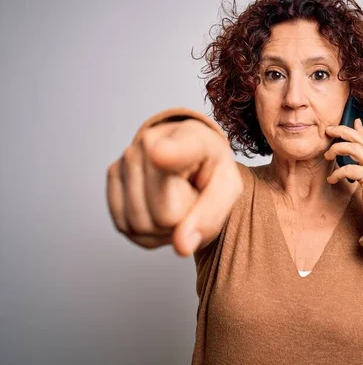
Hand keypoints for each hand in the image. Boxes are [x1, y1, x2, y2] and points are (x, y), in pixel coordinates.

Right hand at [106, 118, 242, 256]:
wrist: (191, 155)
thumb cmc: (210, 169)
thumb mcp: (228, 189)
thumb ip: (211, 216)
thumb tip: (182, 245)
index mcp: (190, 139)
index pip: (171, 151)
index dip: (167, 156)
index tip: (160, 154)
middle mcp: (150, 143)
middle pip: (162, 216)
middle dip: (181, 221)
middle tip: (191, 198)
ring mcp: (127, 158)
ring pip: (140, 225)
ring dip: (163, 229)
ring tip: (176, 202)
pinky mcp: (112, 175)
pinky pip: (126, 227)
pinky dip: (146, 230)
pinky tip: (158, 209)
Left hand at [324, 118, 362, 231]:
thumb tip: (356, 154)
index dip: (355, 129)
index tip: (343, 123)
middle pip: (360, 139)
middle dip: (341, 131)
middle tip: (327, 131)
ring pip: (354, 149)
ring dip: (336, 149)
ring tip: (327, 157)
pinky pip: (349, 168)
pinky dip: (337, 172)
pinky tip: (331, 179)